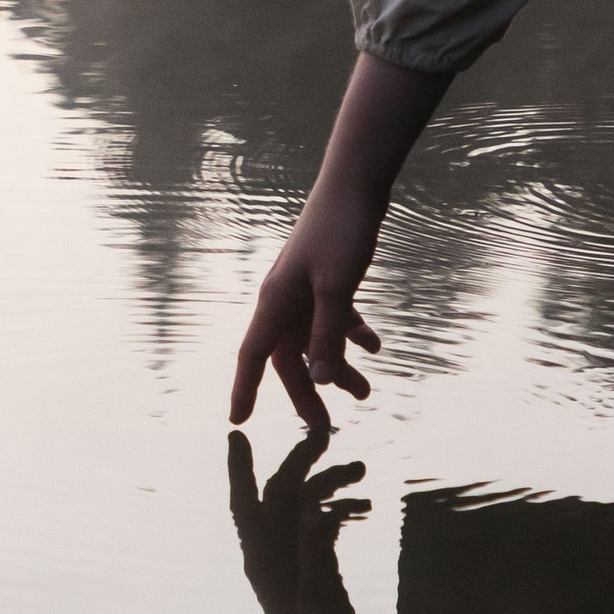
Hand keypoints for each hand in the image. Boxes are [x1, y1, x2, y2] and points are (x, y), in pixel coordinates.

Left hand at [227, 427, 369, 613]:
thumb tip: (314, 507)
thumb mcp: (318, 597)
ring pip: (305, 506)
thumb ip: (316, 552)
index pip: (245, 503)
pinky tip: (366, 504)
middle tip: (327, 434)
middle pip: (280, 494)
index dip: (239, 468)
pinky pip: (320, 525)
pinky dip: (339, 509)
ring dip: (329, 485)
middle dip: (302, 462)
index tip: (235, 435)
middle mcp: (272, 551)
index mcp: (262, 557)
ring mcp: (292, 556)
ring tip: (363, 470)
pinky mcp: (311, 565)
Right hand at [230, 178, 385, 429]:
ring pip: (317, 342)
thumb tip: (318, 381)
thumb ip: (328, 334)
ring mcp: (306, 291)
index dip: (245, 390)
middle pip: (290, 358)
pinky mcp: (329, 280)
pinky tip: (374, 347)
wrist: (354, 185)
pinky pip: (336, 320)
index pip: (253, 356)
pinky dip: (352, 335)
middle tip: (323, 427)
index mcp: (275, 303)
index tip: (239, 421)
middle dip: (306, 392)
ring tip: (366, 394)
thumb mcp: (336, 287)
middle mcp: (285, 301)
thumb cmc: (340, 232)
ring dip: (338, 367)